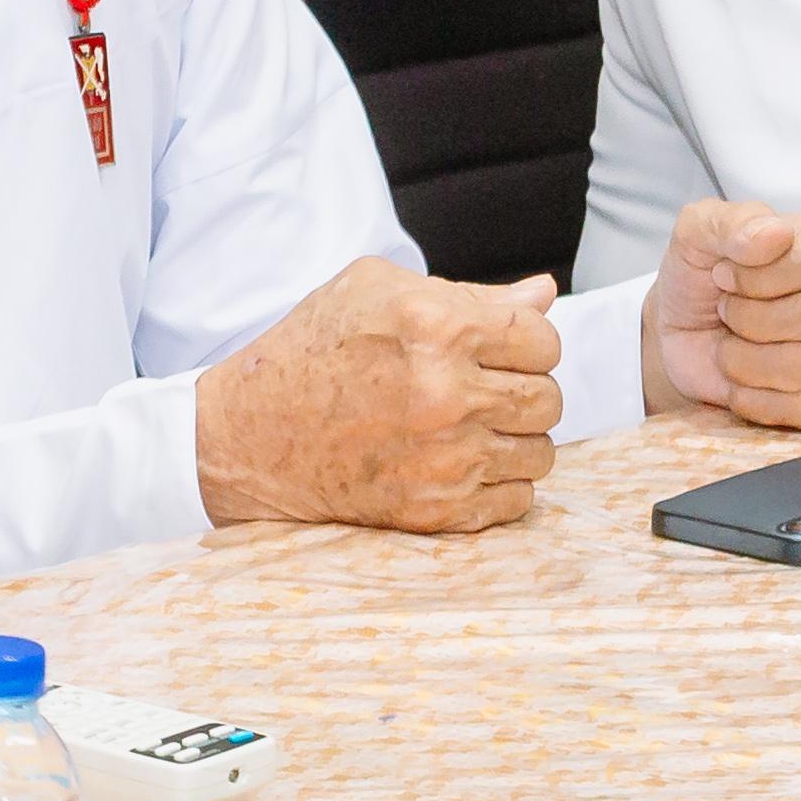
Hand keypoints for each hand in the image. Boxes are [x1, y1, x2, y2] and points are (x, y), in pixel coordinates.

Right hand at [193, 257, 559, 532]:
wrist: (252, 434)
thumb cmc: (313, 349)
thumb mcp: (377, 290)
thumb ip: (471, 294)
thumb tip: (545, 295)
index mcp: (436, 328)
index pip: (543, 339)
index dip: (528, 340)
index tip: (500, 348)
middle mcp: (447, 396)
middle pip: (548, 398)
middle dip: (526, 388)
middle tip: (486, 387)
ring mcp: (444, 460)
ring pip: (540, 453)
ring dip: (516, 439)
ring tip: (473, 426)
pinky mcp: (436, 511)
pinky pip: (516, 501)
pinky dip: (500, 484)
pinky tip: (462, 462)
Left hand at [640, 200, 800, 428]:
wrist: (689, 331)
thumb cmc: (706, 273)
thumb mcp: (701, 230)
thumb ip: (733, 222)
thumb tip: (776, 234)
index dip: (765, 274)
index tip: (725, 274)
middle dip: (753, 318)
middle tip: (729, 311)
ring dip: (747, 360)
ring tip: (732, 344)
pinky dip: (757, 399)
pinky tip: (739, 382)